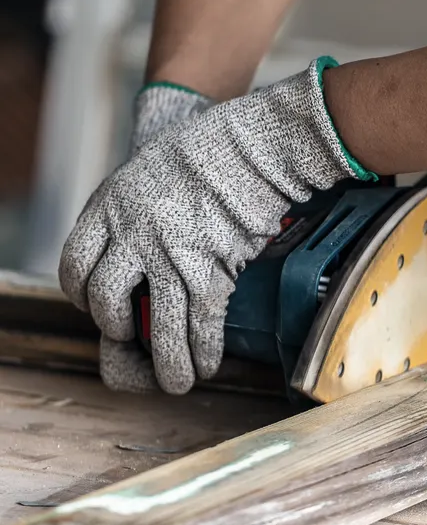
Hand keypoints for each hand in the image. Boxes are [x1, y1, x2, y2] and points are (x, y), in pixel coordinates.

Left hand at [61, 57, 369, 393]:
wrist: (255, 144)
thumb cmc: (212, 147)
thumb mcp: (151, 165)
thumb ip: (137, 203)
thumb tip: (145, 236)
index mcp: (110, 205)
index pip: (75, 265)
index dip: (83, 294)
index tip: (100, 304)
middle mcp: (131, 234)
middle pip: (105, 301)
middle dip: (118, 329)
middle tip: (134, 338)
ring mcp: (169, 255)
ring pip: (154, 325)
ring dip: (167, 363)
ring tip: (177, 380)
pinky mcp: (210, 270)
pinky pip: (199, 323)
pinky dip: (202, 350)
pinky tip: (208, 364)